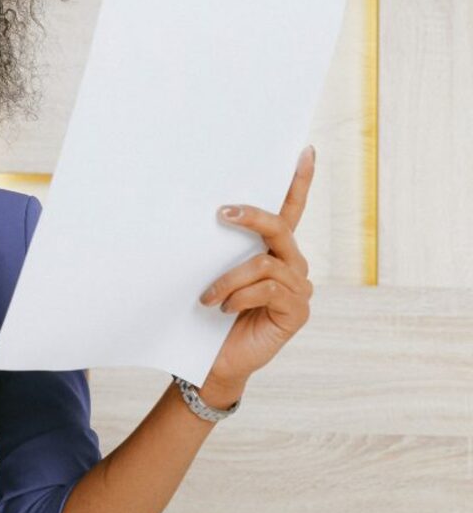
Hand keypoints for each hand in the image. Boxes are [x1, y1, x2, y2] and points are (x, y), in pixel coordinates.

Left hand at [198, 145, 316, 393]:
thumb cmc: (209, 316)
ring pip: (265, 263)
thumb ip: (219, 249)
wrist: (212, 361)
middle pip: (280, 227)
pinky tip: (223, 309)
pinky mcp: (296, 311)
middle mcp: (291, 265)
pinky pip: (269, 288)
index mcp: (273, 252)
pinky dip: (240, 296)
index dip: (300, 182)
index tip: (304, 151)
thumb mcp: (212, 274)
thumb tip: (207, 214)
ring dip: (229, 278)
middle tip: (222, 212)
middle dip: (252, 216)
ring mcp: (298, 288)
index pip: (290, 210)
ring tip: (207, 297)